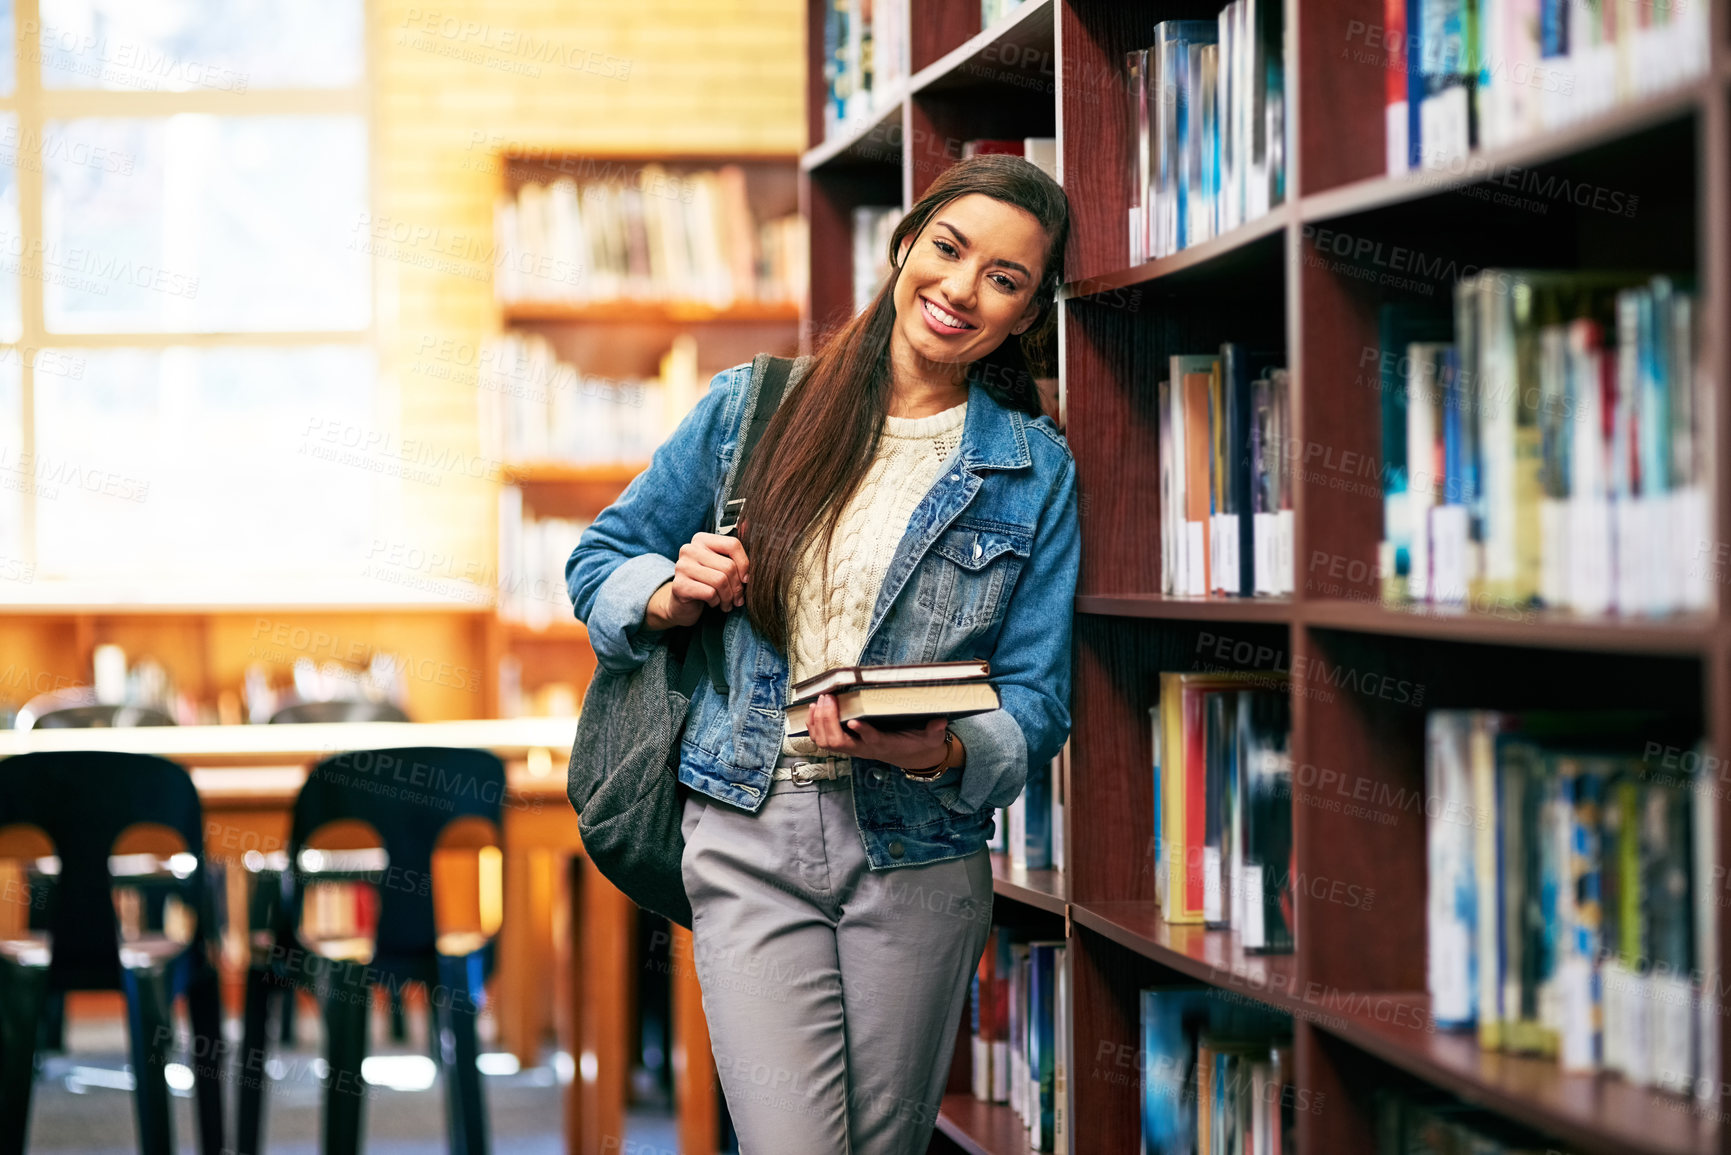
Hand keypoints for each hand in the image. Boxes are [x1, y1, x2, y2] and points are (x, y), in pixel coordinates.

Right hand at [644, 532, 748, 629]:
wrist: (682, 604)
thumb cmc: (706, 582)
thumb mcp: (720, 565)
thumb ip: (733, 551)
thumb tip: (747, 526)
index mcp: (701, 539)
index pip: (732, 544)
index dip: (745, 564)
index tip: (746, 579)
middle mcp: (689, 549)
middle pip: (728, 566)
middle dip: (737, 587)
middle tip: (738, 599)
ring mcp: (682, 566)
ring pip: (720, 580)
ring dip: (728, 597)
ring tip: (728, 603)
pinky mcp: (679, 585)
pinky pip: (710, 593)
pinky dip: (716, 601)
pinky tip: (714, 603)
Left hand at [806, 694, 949, 770]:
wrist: (909, 756)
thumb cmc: (915, 743)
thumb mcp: (929, 738)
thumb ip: (934, 730)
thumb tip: (940, 721)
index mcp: (884, 744)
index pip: (871, 740)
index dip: (862, 731)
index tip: (854, 720)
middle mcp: (864, 749)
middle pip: (838, 742)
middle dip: (829, 721)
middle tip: (829, 699)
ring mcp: (852, 748)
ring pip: (826, 742)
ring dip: (819, 722)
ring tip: (820, 701)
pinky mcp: (845, 744)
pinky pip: (822, 739)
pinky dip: (814, 725)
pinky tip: (813, 709)